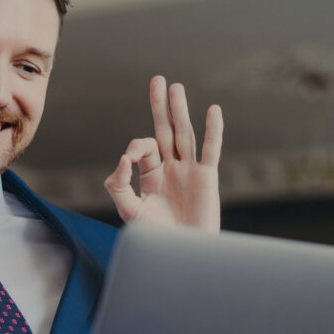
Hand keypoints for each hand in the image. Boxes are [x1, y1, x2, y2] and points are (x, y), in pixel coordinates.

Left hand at [104, 75, 222, 231]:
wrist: (182, 254)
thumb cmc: (157, 238)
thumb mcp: (130, 211)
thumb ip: (120, 185)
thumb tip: (123, 158)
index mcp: (153, 175)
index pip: (144, 148)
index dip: (135, 148)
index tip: (129, 163)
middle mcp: (172, 169)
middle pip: (166, 130)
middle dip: (161, 106)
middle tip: (158, 80)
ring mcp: (190, 171)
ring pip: (185, 133)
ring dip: (180, 110)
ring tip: (176, 87)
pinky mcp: (207, 177)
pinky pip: (211, 149)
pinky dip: (213, 129)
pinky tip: (213, 110)